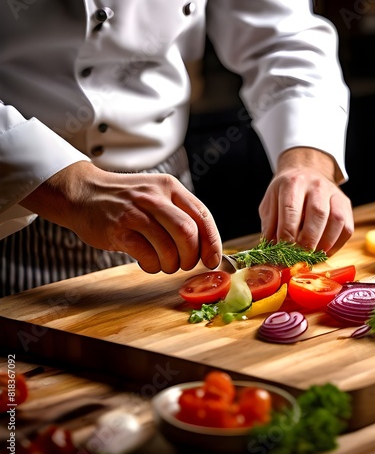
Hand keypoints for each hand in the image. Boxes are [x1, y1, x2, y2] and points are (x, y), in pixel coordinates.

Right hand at [21, 161, 221, 273]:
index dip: (212, 242)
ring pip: (169, 247)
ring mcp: (135, 212)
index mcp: (170, 187)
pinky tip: (148, 262)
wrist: (82, 192)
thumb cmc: (125, 200)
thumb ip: (179, 213)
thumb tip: (206, 246)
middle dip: (192, 256)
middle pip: (188, 232)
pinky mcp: (119, 230)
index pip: (202, 215)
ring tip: (165, 264)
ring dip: (171, 264)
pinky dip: (152, 266)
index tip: (213, 260)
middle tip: (185, 264)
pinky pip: (147, 255)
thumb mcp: (156, 194)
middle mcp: (155, 197)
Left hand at [259, 148, 353, 254]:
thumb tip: (273, 251)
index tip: (283, 251)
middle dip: (307, 241)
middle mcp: (316, 185)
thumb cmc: (285, 193)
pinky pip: (347, 228)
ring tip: (312, 256)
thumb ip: (270, 226)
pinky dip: (336, 245)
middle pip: (317, 214)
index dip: (287, 234)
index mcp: (293, 182)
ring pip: (336, 220)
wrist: (306, 173)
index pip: (291, 210)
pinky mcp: (346, 205)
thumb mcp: (270, 204)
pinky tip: (323, 252)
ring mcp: (334, 193)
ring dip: (324, 244)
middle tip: (298, 257)